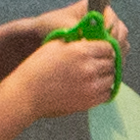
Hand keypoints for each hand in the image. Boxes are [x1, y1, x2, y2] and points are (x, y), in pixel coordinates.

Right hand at [3, 28, 120, 120]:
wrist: (27, 94)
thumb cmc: (37, 69)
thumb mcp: (55, 45)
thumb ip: (75, 40)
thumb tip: (88, 37)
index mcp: (81, 51)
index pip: (108, 47)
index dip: (105, 48)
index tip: (101, 51)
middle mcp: (89, 68)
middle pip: (111, 63)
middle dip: (106, 62)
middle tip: (99, 63)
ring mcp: (90, 86)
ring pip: (111, 78)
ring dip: (105, 76)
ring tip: (96, 76)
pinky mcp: (88, 101)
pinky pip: (106, 94)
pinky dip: (103, 90)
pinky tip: (94, 87)